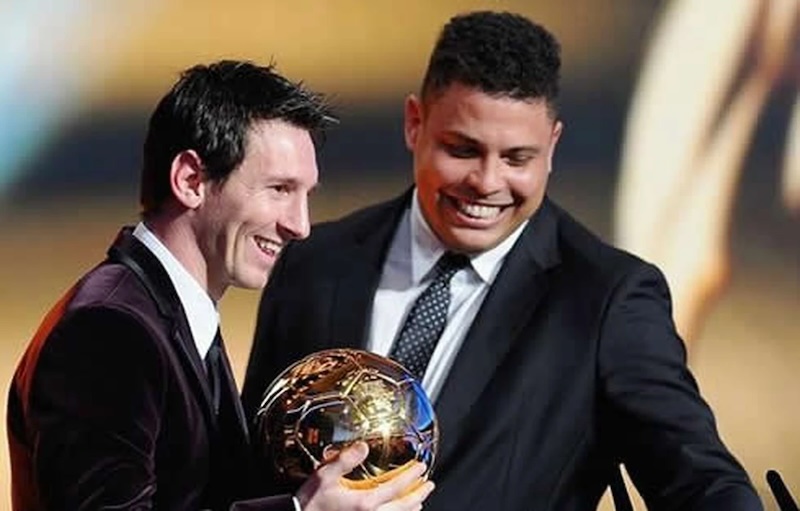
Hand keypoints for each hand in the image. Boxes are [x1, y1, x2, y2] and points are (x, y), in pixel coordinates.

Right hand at [295, 442, 434, 510]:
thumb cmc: (310, 503)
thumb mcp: (324, 475)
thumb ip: (345, 459)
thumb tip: (363, 446)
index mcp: (365, 502)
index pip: (397, 487)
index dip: (411, 476)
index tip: (421, 468)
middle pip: (404, 507)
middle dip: (419, 494)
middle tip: (428, 485)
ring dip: (411, 509)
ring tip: (418, 503)